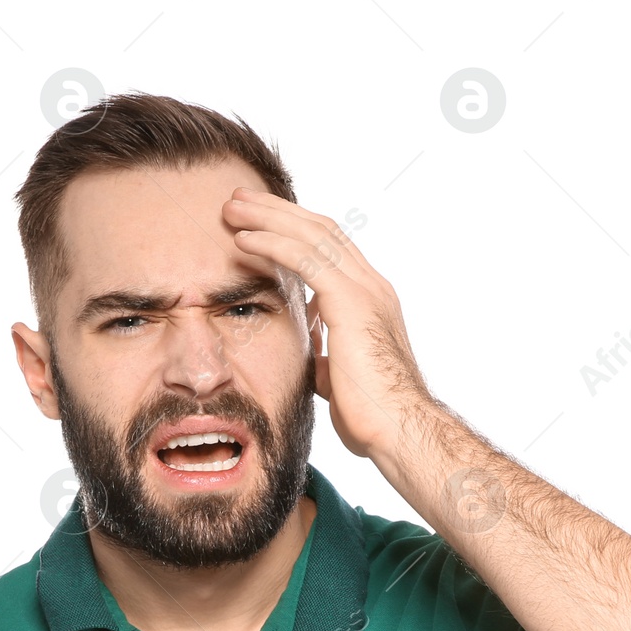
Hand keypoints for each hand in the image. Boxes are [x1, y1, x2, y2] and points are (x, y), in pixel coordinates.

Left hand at [223, 188, 432, 460]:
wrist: (398, 430)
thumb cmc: (372, 416)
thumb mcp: (339, 377)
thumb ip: (325, 355)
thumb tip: (311, 353)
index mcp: (371, 301)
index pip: (330, 250)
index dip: (294, 231)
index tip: (259, 224)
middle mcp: (372, 286)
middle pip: (320, 230)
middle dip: (277, 212)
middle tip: (239, 200)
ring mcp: (365, 290)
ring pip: (312, 235)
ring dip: (268, 218)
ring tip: (233, 208)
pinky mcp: (351, 302)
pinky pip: (305, 260)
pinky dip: (272, 245)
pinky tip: (243, 240)